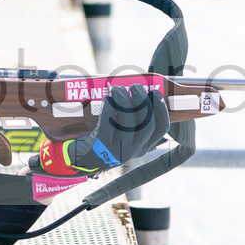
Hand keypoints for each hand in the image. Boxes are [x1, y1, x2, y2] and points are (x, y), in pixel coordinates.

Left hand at [31, 84, 168, 175]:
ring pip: (128, 123)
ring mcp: (118, 150)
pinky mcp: (102, 146)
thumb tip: (143, 94)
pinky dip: (109, 108)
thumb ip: (136, 122)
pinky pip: (108, 123)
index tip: (154, 93)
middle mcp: (134, 150)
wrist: (83, 158)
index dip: (160, 109)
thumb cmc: (106, 140)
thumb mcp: (125, 136)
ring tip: (118, 89)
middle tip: (135, 87)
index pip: (161, 128)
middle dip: (142, 101)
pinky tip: (107, 99)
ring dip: (124, 101)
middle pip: (147, 124)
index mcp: (143, 146)